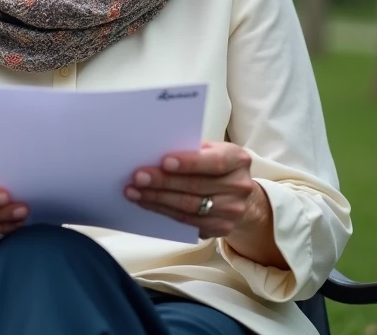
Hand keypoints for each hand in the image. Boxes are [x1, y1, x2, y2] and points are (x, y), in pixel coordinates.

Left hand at [125, 141, 261, 239]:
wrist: (242, 198)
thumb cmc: (216, 167)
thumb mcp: (211, 150)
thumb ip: (191, 149)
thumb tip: (155, 149)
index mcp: (238, 159)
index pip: (214, 162)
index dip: (189, 163)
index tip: (163, 162)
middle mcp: (239, 186)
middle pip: (196, 186)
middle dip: (163, 182)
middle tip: (138, 177)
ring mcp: (232, 210)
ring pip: (189, 206)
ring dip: (157, 199)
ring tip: (135, 191)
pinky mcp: (221, 228)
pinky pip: (187, 221)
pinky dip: (163, 211)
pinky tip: (147, 203)